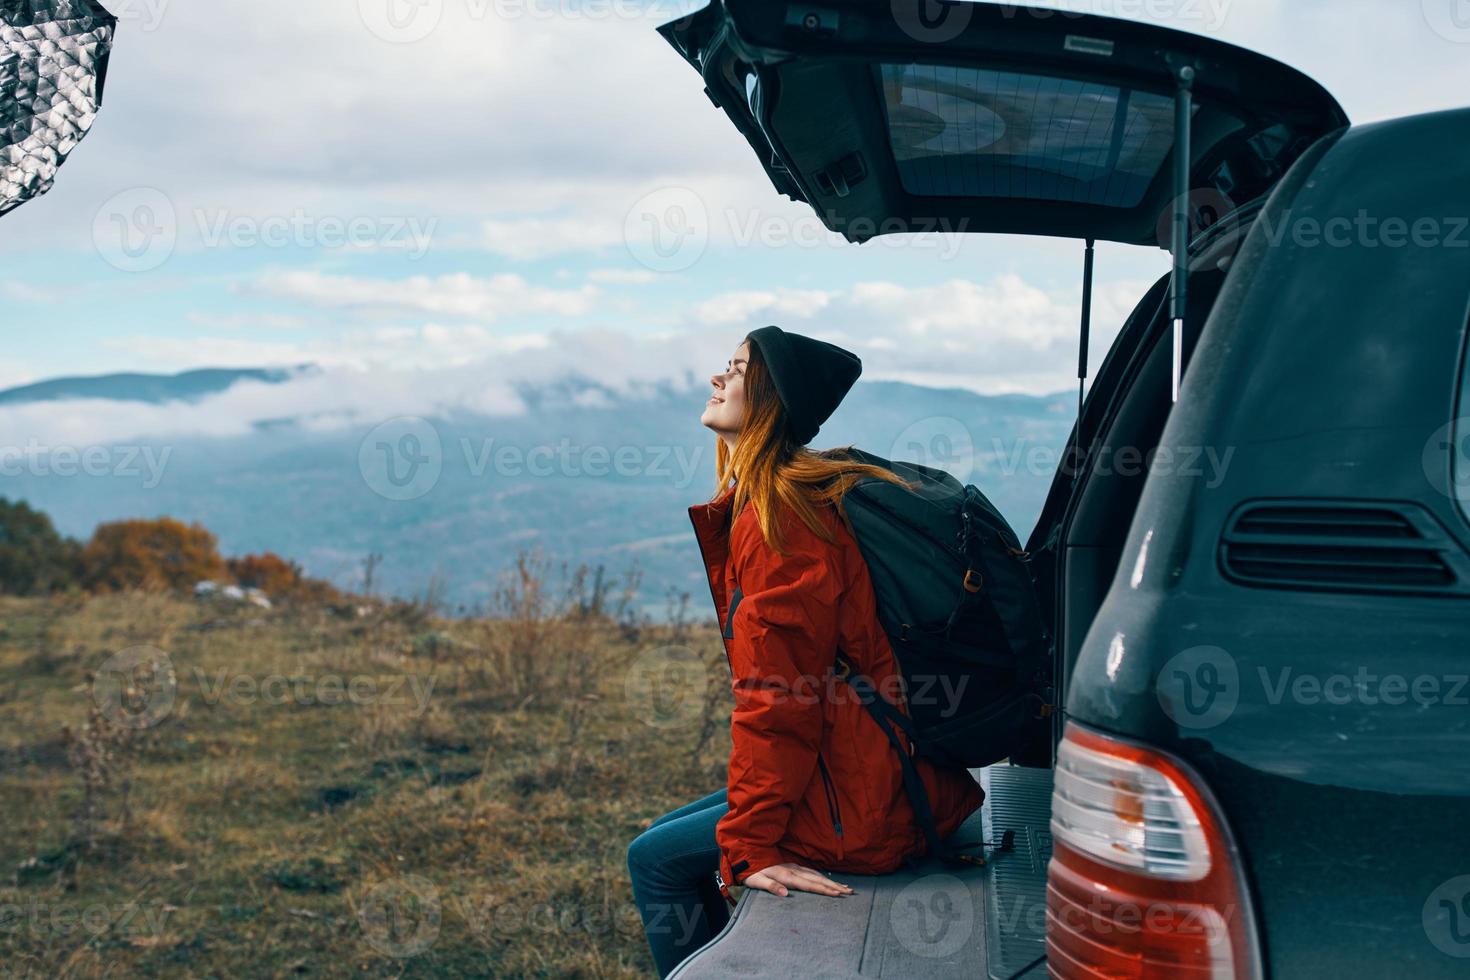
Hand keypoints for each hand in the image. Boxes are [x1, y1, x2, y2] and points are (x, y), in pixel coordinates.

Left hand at [741, 863, 855, 897]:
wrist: (748, 854)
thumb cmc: (752, 872)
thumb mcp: (757, 881)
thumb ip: (771, 886)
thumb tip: (786, 894)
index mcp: (787, 875)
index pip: (810, 885)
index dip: (824, 890)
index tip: (838, 894)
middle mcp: (794, 870)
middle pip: (818, 879)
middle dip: (834, 886)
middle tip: (849, 892)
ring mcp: (795, 867)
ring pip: (817, 875)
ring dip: (831, 881)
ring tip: (844, 887)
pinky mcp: (793, 866)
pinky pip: (812, 872)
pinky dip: (822, 877)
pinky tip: (828, 880)